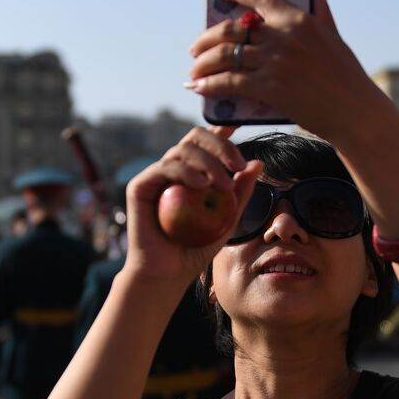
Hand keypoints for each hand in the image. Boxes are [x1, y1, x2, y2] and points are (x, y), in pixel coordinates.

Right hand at [123, 128, 261, 288]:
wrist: (167, 274)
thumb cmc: (196, 249)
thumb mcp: (227, 221)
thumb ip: (240, 193)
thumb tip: (258, 164)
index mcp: (193, 171)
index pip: (208, 141)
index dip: (222, 128)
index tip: (241, 124)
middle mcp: (173, 168)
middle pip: (196, 137)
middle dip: (221, 145)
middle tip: (239, 165)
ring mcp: (156, 176)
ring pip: (182, 149)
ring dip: (208, 161)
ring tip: (223, 184)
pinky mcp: (140, 186)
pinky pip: (164, 168)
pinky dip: (185, 172)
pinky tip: (201, 184)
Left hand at [186, 0, 381, 143]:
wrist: (355, 112)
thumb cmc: (348, 77)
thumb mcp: (335, 37)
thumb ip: (322, 11)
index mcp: (300, 19)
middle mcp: (285, 36)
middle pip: (233, 29)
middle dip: (207, 38)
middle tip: (196, 48)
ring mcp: (276, 61)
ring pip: (226, 55)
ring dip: (203, 64)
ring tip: (194, 72)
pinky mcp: (270, 87)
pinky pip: (229, 82)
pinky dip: (210, 85)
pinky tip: (200, 89)